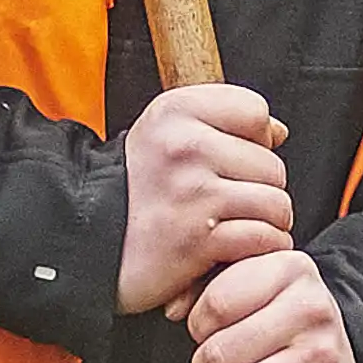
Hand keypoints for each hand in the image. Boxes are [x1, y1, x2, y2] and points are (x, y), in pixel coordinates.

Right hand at [116, 83, 294, 313]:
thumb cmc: (134, 190)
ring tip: (232, 228)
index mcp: (175, 111)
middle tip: (226, 205)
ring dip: (264, 224)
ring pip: (275, 204)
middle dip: (260, 189)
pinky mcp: (199, 239)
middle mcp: (185, 146)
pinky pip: (265, 239)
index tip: (227, 161)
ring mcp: (193, 193)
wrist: (84, 240)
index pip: (255, 112)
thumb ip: (219, 122)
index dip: (253, 139)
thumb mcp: (163, 134)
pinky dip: (258, 251)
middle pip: (273, 164)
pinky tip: (233, 251)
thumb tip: (278, 132)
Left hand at [183, 247, 362, 362]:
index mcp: (291, 269)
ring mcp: (323, 355)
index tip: (205, 336)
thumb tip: (173, 309)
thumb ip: (206, 285)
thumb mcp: (253, 287)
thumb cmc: (285, 327)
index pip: (216, 303)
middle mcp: (312, 308)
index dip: (197, 327)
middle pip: (219, 352)